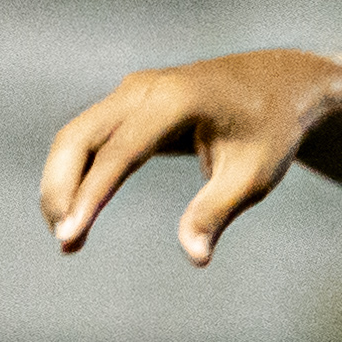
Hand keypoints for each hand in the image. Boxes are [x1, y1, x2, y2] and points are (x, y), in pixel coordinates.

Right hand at [42, 51, 341, 265]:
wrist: (280, 84)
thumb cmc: (271, 130)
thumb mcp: (254, 176)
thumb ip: (217, 212)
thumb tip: (195, 257)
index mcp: (177, 100)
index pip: (120, 152)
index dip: (91, 195)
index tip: (70, 235)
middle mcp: (145, 88)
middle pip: (78, 137)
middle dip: (61, 190)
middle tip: (64, 242)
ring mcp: (133, 91)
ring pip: (75, 136)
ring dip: (62, 185)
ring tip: (68, 238)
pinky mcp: (129, 102)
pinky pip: (89, 137)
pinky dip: (77, 174)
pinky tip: (77, 212)